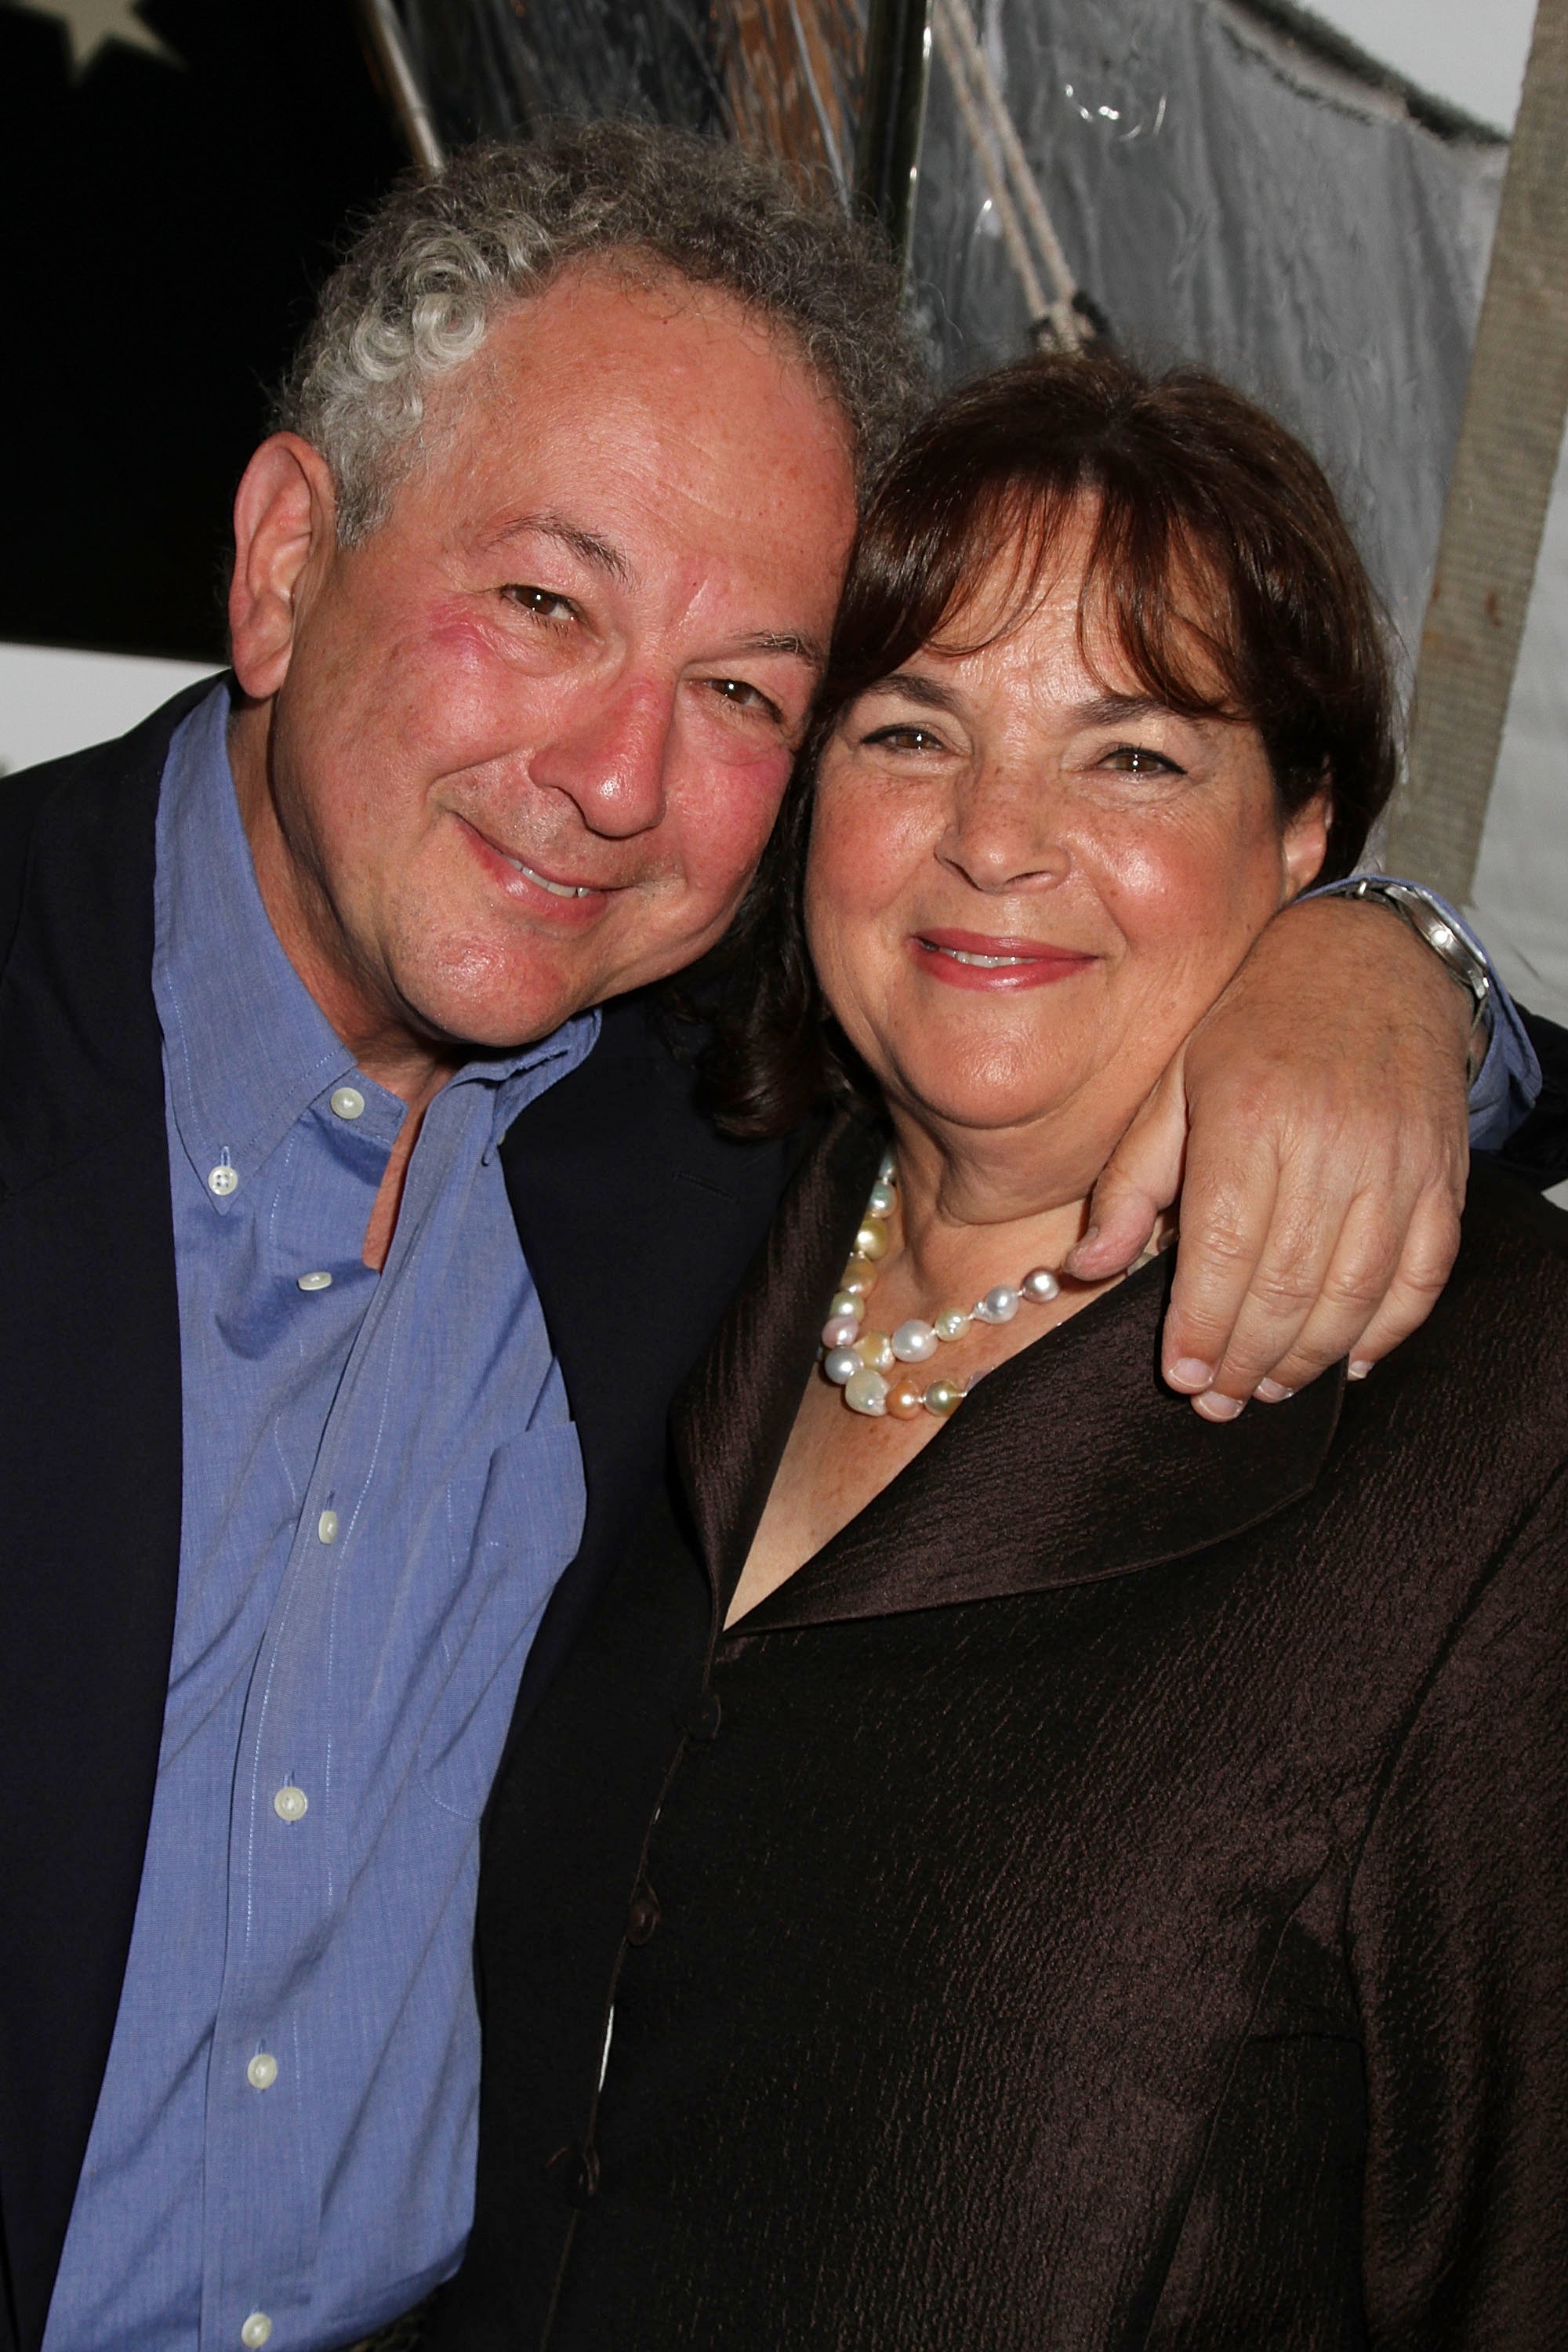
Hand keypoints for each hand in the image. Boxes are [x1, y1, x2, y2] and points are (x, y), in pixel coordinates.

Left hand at [1063, 896, 1471, 1416]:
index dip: (1201, 1328)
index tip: (1180, 1379)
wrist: (1370, 963)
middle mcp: (1328, 1143)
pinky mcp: (1442, 1177)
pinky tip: (1348, 1360)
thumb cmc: (1251, 1026)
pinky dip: (1388, 1330)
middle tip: (1217, 1401)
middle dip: (1245, 1360)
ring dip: (1308, 1359)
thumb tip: (1086, 1270)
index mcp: (1248, 1117)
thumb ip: (1129, 1182)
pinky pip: (1423, 1274)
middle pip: (1286, 1286)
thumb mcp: (1171, 1086)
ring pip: (1354, 1293)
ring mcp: (1395, 1164)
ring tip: (1266, 1388)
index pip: (1224, 1251)